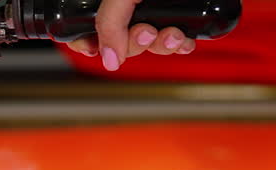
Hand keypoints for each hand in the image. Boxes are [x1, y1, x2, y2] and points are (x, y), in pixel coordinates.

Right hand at [66, 0, 196, 70]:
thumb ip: (110, 23)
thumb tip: (108, 59)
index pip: (92, 24)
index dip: (90, 40)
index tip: (97, 48)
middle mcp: (133, 2)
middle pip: (122, 39)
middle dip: (136, 42)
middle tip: (147, 31)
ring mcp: (159, 7)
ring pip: (150, 43)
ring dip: (161, 46)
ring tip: (173, 34)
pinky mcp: (184, 13)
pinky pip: (174, 41)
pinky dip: (179, 44)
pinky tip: (184, 39)